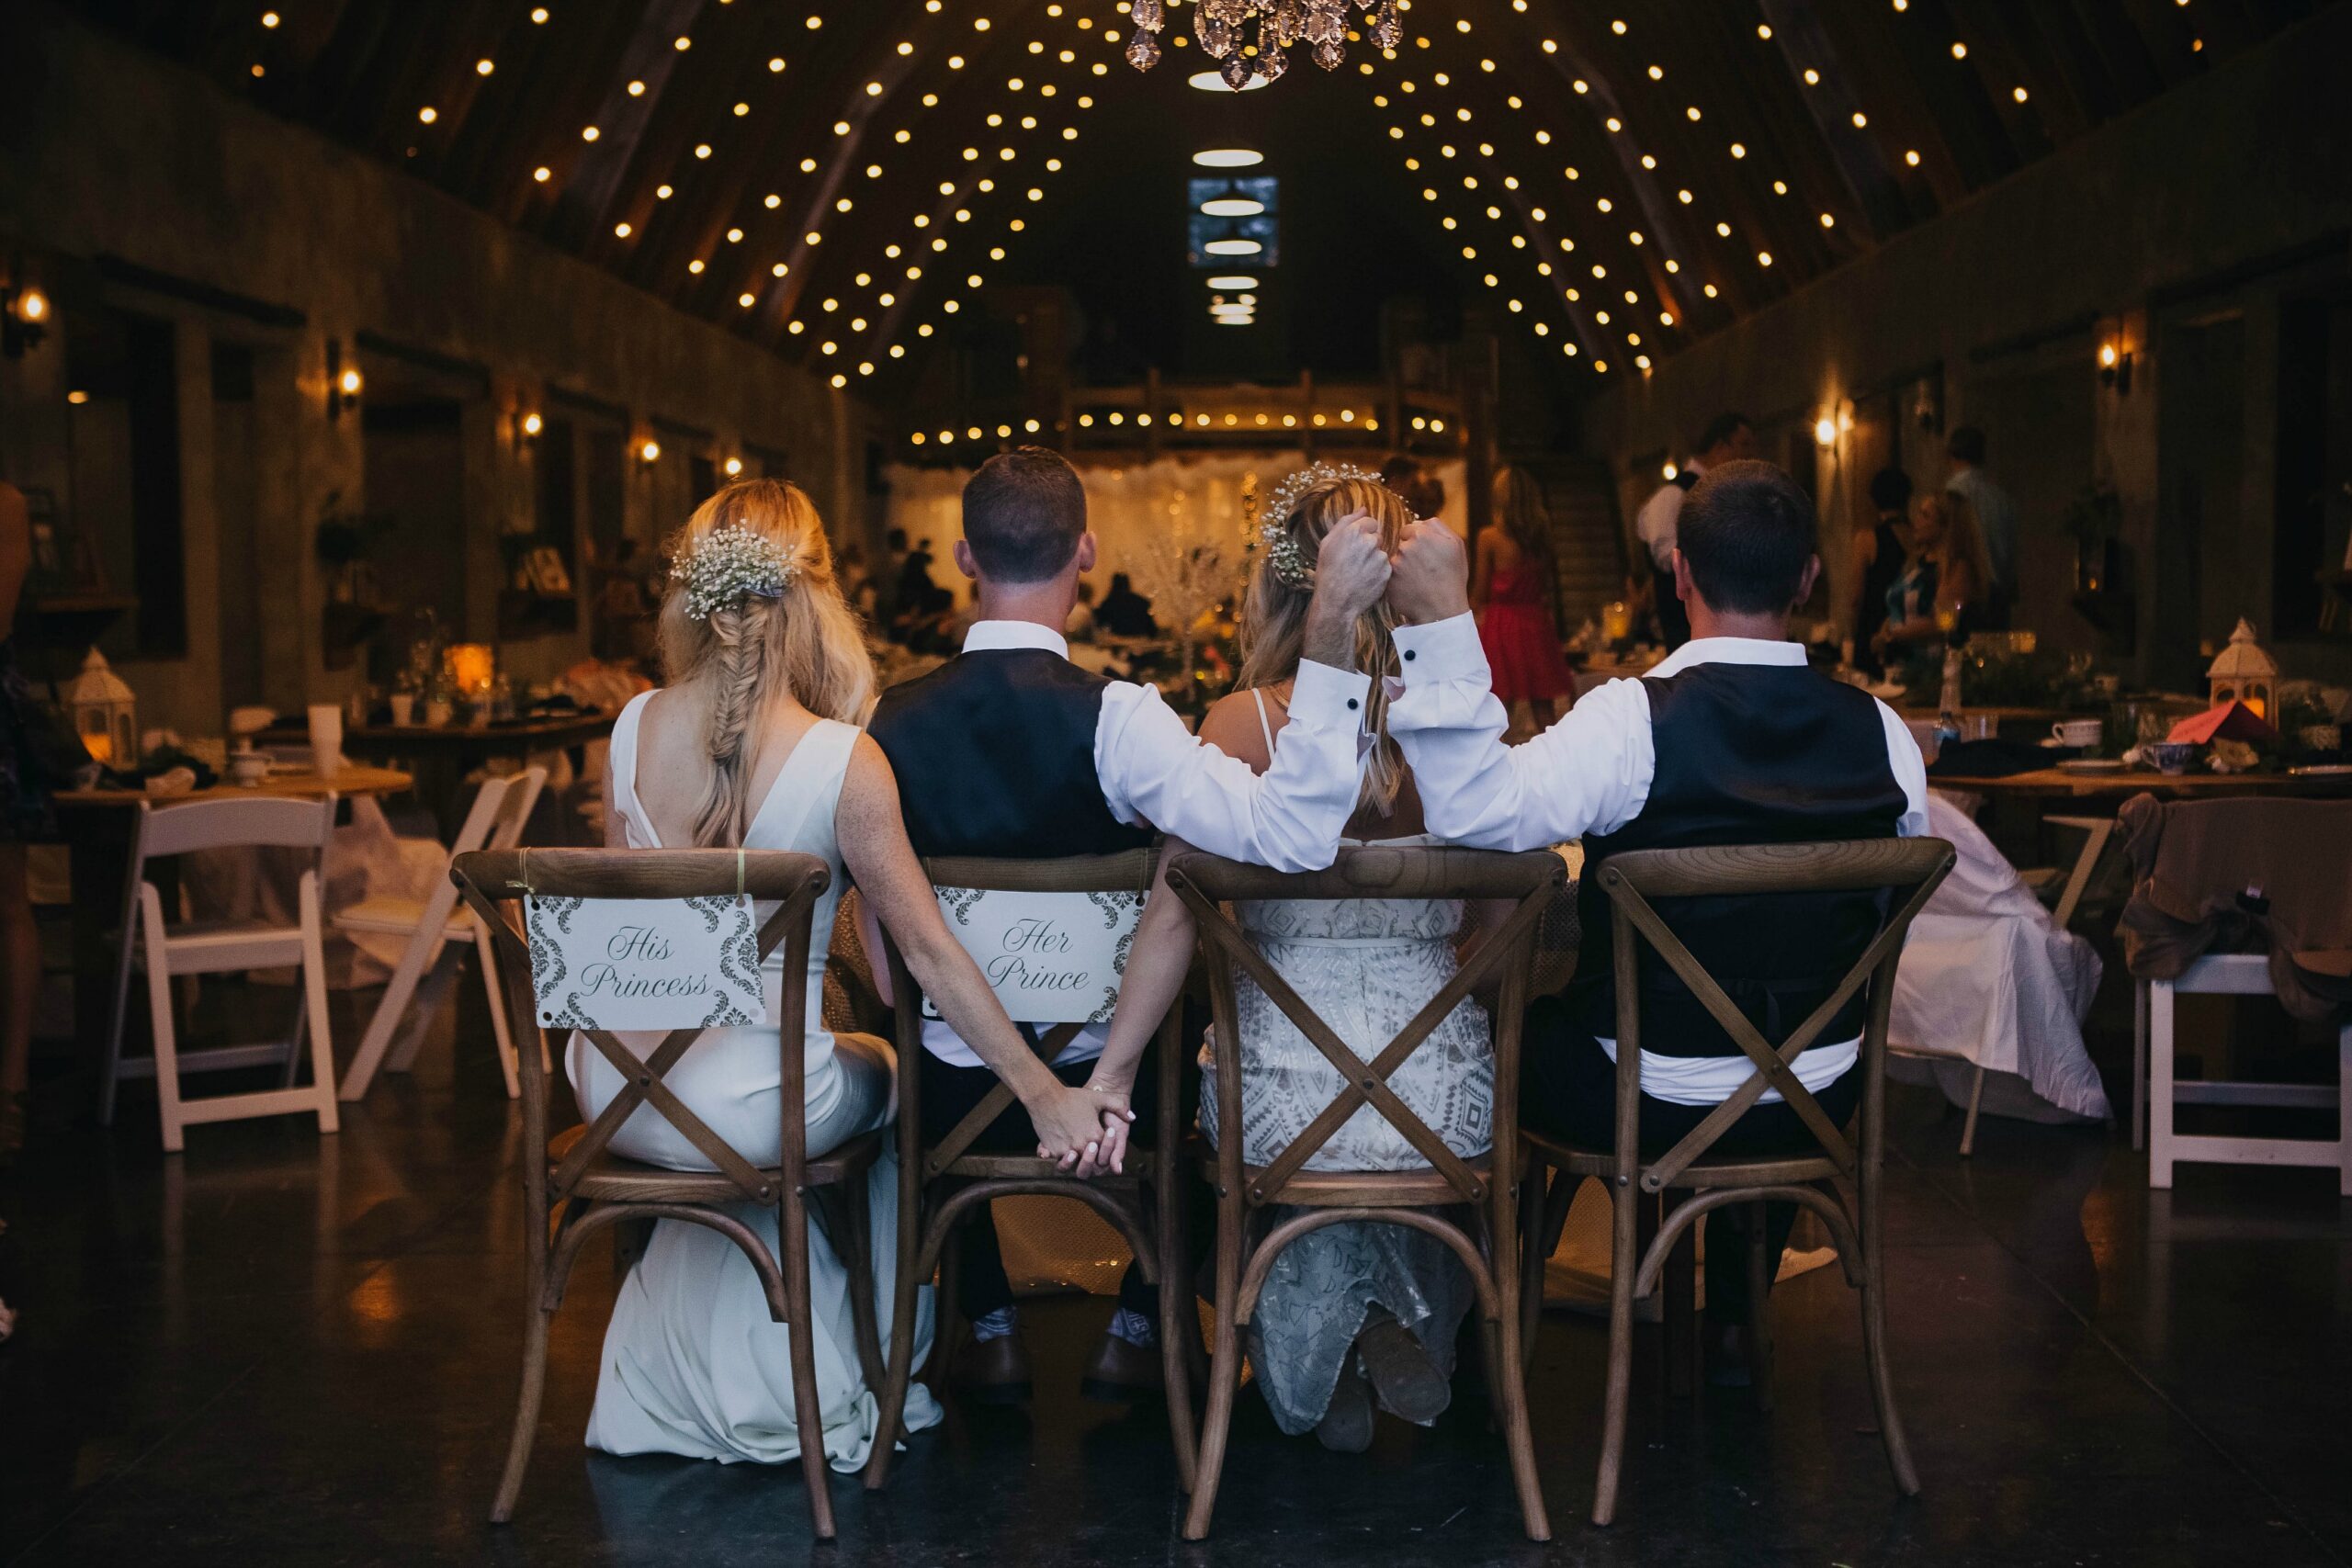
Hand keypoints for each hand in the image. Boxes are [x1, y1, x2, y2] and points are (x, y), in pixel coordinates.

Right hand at [1029, 1083, 1129, 1172]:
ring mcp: (1066, 1150)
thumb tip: (1132, 1117)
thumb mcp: (1099, 1098)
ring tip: (1073, 1154)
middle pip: (1089, 1162)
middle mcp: (1081, 1146)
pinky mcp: (1052, 1150)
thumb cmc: (1073, 1097)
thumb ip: (1119, 1107)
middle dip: (1090, 1159)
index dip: (1103, 1148)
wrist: (1046, 1096)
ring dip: (1074, 1163)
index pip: (1104, 1151)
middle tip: (1088, 1150)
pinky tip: (1054, 1154)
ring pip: (1073, 1166)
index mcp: (1095, 1135)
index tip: (1100, 1140)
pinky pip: (1056, 1161)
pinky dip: (1057, 1159)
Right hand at [1300, 514, 1392, 654]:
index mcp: (1354, 531)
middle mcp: (1369, 541)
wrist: (1335, 601)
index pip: (1370, 522)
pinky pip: (1386, 567)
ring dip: (1374, 559)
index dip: (1362, 534)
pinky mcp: (1387, 571)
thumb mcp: (1328, 543)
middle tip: (1355, 561)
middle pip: (1377, 536)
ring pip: (1381, 552)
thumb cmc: (1328, 571)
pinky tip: (1366, 579)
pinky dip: (1378, 572)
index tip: (1354, 546)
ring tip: (1359, 572)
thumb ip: (1346, 521)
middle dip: (1369, 546)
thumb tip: (1363, 509)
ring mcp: (1380, 557)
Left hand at [1387, 519, 1470, 623]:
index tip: (1426, 553)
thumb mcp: (1455, 545)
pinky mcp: (1388, 581)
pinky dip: (1398, 581)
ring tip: (1419, 580)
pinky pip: (1390, 576)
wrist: (1443, 609)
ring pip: (1395, 560)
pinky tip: (1411, 588)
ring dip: (1403, 567)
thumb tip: (1419, 521)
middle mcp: (1405, 548)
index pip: (1408, 530)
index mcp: (1421, 535)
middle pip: (1401, 545)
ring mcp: (1395, 566)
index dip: (1417, 541)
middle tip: (1424, 568)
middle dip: (1409, 553)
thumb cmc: (1452, 576)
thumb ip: (1437, 526)